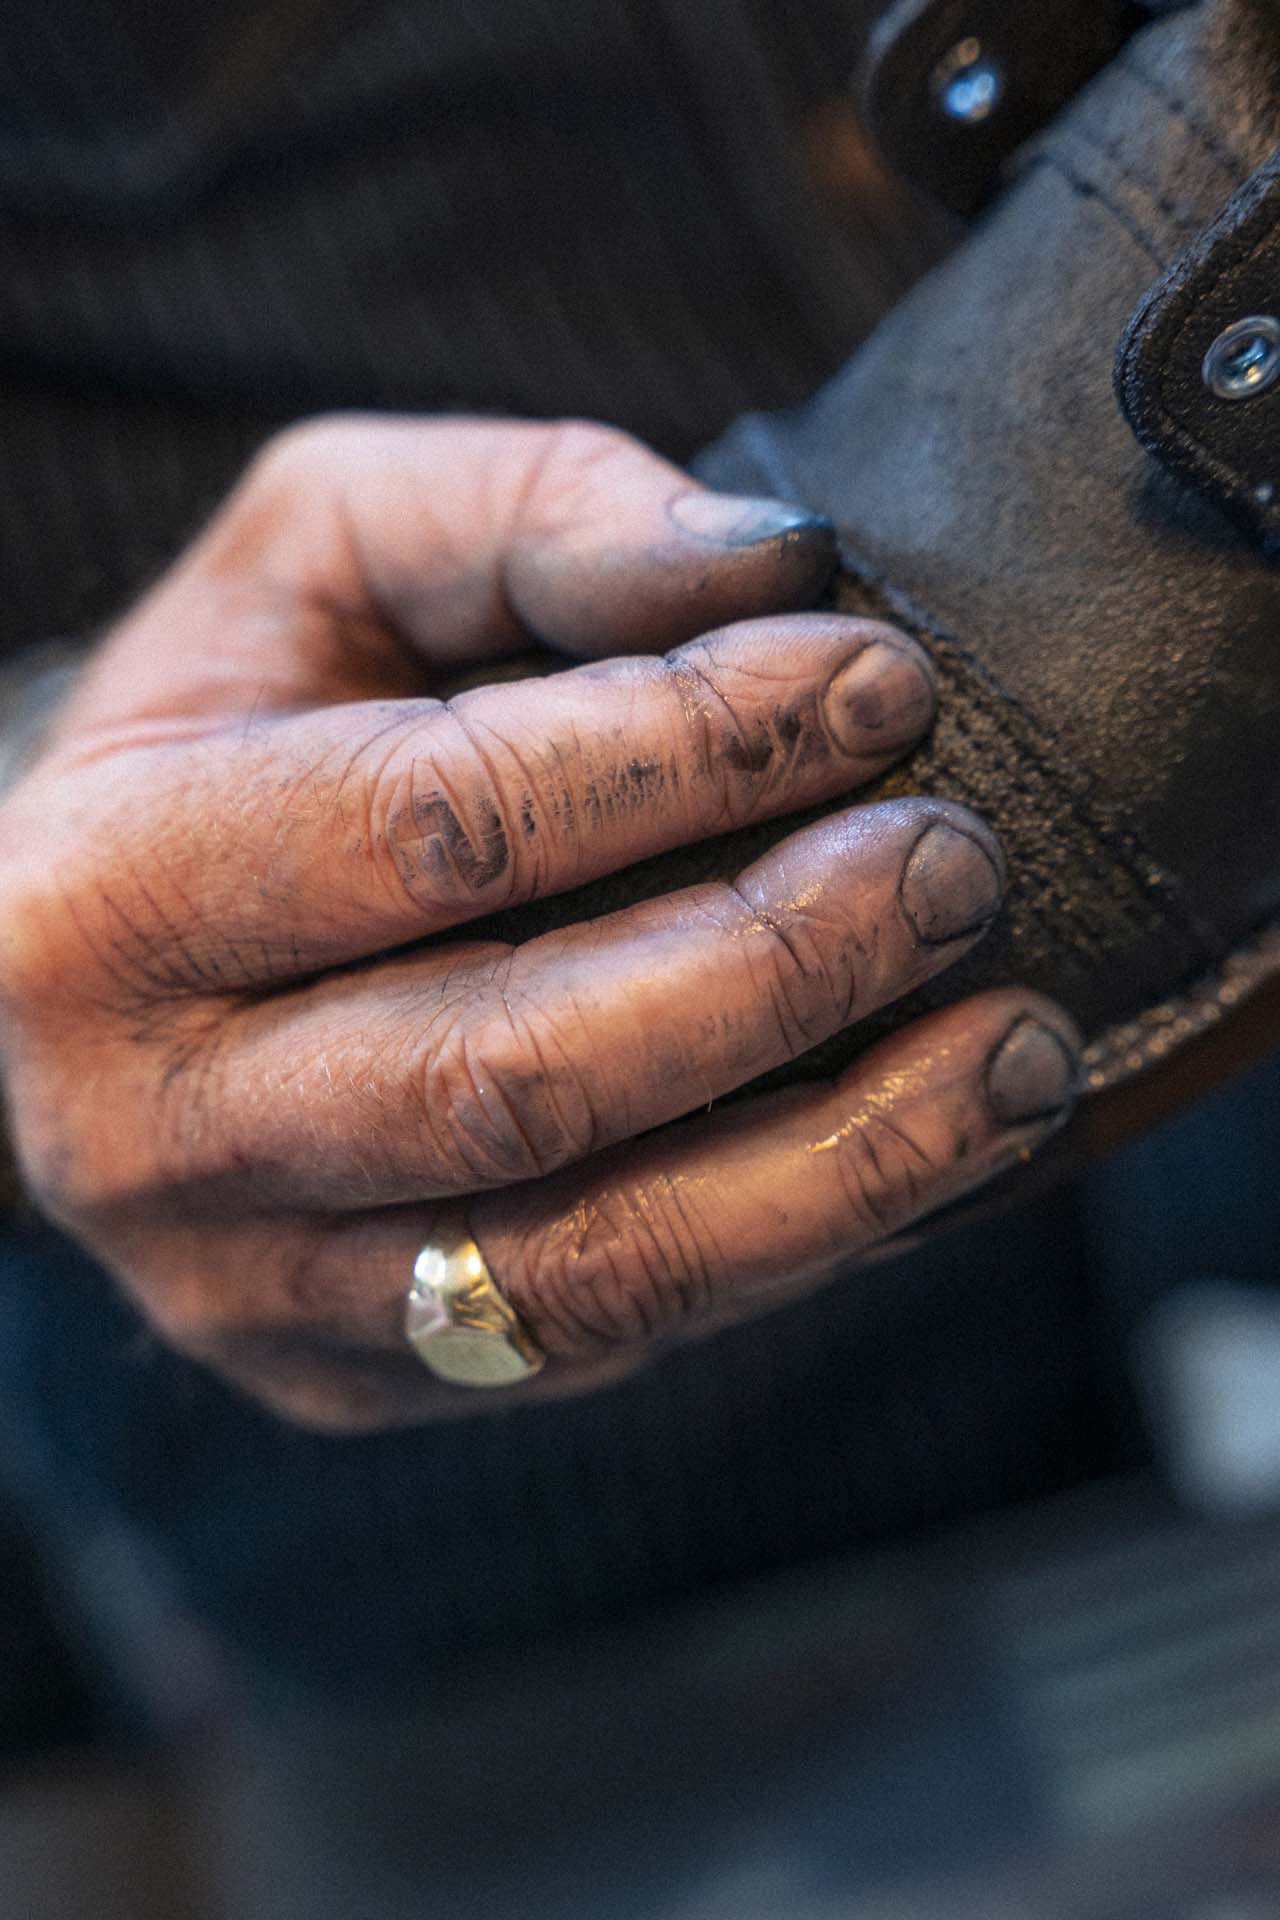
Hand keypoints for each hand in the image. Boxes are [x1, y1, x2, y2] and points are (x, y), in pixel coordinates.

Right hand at [0, 415, 1080, 1429]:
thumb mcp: (330, 551)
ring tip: (1009, 1051)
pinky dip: (792, 1249)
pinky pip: (605, 1340)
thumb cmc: (242, 721)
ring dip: (840, 1163)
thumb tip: (778, 571)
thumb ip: (533, 517)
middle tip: (958, 868)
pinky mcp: (359, 1376)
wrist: (124, 960)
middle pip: (514, 1077)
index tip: (878, 685)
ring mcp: (254, 1287)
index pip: (438, 826)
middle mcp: (153, 1127)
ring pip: (582, 1266)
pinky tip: (920, 1153)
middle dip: (779, 969)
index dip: (687, 753)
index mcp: (106, 894)